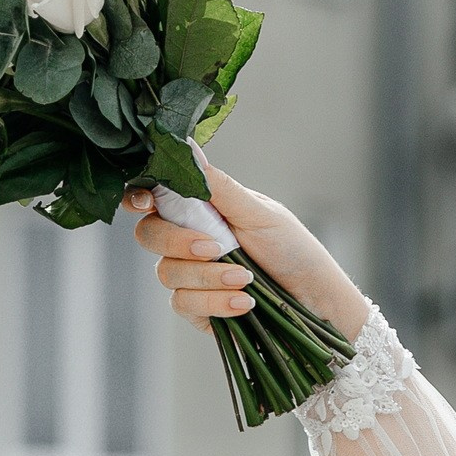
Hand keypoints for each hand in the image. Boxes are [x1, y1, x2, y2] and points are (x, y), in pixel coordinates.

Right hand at [127, 159, 370, 341]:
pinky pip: (184, 305)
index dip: (138, 198)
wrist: (317, 300)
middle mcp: (187, 241)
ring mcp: (190, 276)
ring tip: (247, 279)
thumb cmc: (293, 249)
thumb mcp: (259, 213)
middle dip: (179, 242)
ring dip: (208, 277)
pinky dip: (215, 303)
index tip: (146, 203)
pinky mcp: (199, 310)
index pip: (152, 198)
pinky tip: (245, 304)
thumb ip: (218, 186)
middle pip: (149, 235)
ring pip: (167, 274)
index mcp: (199, 210)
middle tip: (216, 248)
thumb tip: (185, 145)